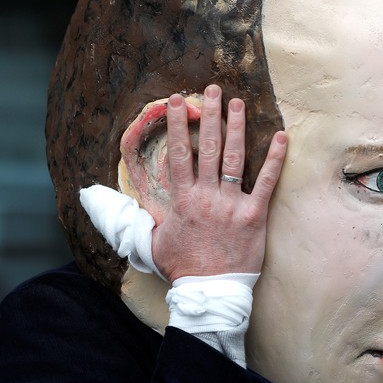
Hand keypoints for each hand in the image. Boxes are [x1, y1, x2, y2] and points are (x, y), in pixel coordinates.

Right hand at [151, 84, 287, 281]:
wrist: (210, 293)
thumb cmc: (182, 268)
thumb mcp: (150, 242)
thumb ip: (132, 218)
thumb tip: (101, 201)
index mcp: (183, 200)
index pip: (178, 154)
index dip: (177, 125)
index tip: (178, 102)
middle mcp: (207, 197)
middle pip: (208, 148)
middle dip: (210, 116)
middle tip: (213, 89)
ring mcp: (231, 205)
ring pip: (234, 159)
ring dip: (237, 128)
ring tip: (238, 103)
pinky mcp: (254, 216)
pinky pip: (267, 183)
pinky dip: (275, 160)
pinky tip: (281, 138)